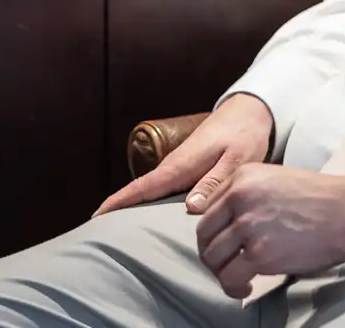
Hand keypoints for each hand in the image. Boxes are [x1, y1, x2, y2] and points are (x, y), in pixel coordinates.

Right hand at [93, 93, 275, 217]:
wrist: (248, 112)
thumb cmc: (244, 136)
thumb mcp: (237, 160)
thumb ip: (215, 182)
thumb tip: (190, 207)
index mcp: (180, 166)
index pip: (143, 187)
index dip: (119, 202)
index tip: (96, 216)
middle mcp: (173, 167)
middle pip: (139, 192)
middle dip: (117, 209)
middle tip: (97, 234)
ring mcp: (178, 167)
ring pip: (149, 191)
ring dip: (131, 206)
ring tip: (113, 230)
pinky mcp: (186, 169)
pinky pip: (161, 189)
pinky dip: (148, 201)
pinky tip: (146, 216)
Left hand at [195, 164, 344, 297]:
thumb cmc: (318, 198)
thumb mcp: (275, 179)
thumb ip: (247, 193)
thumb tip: (227, 222)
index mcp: (242, 176)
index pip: (208, 208)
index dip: (213, 231)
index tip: (223, 243)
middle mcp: (240, 197)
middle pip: (204, 233)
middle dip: (211, 254)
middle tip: (225, 265)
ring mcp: (248, 225)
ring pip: (213, 257)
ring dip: (221, 272)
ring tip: (236, 279)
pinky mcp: (260, 253)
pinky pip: (230, 276)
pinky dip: (233, 287)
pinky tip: (244, 287)